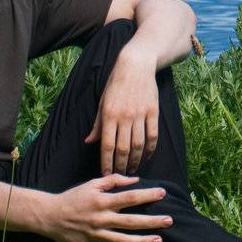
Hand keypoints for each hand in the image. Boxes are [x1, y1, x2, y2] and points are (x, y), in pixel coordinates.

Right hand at [42, 174, 170, 241]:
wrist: (50, 216)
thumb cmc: (73, 198)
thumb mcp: (92, 184)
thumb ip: (113, 180)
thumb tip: (134, 180)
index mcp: (102, 202)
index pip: (129, 198)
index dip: (147, 195)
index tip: (163, 193)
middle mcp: (101, 219)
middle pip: (131, 221)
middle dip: (152, 221)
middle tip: (169, 220)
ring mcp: (97, 235)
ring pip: (123, 240)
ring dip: (142, 241)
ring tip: (159, 241)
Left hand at [85, 55, 159, 174]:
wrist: (136, 65)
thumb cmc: (116, 84)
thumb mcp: (102, 102)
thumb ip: (97, 124)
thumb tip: (88, 142)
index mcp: (109, 115)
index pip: (106, 145)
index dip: (106, 162)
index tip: (106, 174)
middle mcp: (124, 117)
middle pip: (123, 149)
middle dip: (120, 165)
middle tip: (119, 176)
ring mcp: (140, 114)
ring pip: (138, 145)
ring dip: (135, 161)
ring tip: (132, 169)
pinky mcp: (153, 112)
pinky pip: (152, 135)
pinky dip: (150, 149)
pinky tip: (146, 157)